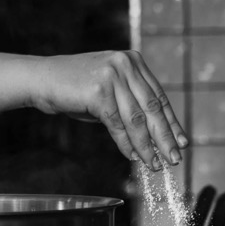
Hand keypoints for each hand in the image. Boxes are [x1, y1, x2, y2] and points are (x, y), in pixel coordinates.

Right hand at [31, 51, 188, 170]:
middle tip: (175, 158)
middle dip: (165, 137)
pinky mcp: (99, 91)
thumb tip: (157, 137)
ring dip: (148, 146)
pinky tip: (134, 157)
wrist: (42, 80)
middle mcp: (126, 64)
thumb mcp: (110, 92)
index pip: (158, 97)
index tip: (182, 142)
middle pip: (152, 108)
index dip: (172, 122)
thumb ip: (132, 106)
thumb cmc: (76, 89)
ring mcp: (113, 75)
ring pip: (136, 119)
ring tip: (155, 164)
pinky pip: (118, 124)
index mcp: (133, 61)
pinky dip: (127, 144)